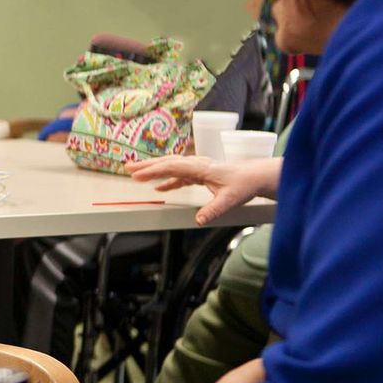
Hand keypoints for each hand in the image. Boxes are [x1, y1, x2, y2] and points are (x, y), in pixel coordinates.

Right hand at [127, 156, 280, 224]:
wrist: (256, 176)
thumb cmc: (244, 184)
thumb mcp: (230, 200)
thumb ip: (213, 210)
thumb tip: (198, 220)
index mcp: (201, 167)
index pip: (172, 167)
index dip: (154, 170)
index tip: (138, 175)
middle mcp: (196, 164)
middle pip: (167, 162)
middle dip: (146, 165)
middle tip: (127, 168)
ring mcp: (197, 168)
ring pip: (170, 166)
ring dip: (153, 169)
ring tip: (136, 174)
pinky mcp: (199, 173)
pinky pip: (178, 175)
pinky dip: (166, 179)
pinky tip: (158, 187)